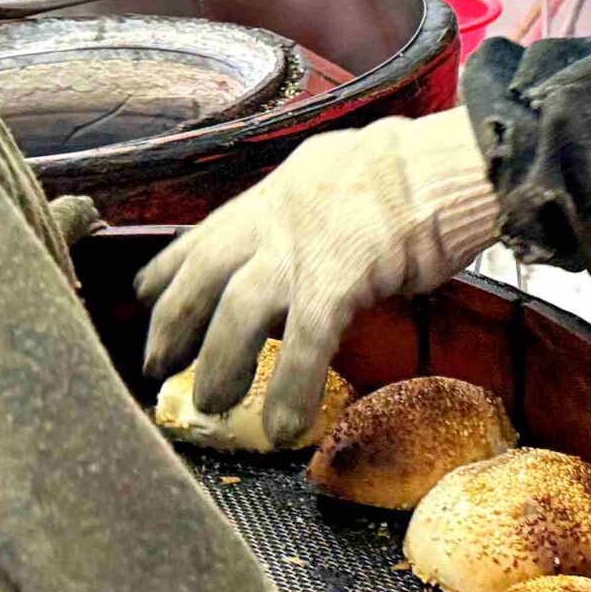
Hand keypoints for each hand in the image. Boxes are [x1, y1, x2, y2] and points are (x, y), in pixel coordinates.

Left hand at [136, 109, 503, 447]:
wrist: (442, 165)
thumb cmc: (411, 171)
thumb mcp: (338, 176)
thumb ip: (311, 210)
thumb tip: (314, 237)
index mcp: (273, 198)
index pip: (203, 237)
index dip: (169, 272)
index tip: (147, 297)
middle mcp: (272, 222)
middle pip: (201, 278)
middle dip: (174, 325)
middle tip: (157, 365)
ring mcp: (299, 253)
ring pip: (236, 316)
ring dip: (220, 366)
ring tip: (211, 404)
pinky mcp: (335, 282)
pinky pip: (302, 344)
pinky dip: (289, 388)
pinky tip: (284, 426)